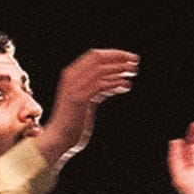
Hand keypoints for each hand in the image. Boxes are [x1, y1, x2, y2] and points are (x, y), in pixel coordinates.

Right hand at [33, 49, 138, 164]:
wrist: (58, 140)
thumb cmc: (74, 121)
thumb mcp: (88, 99)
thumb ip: (99, 88)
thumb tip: (118, 79)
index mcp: (71, 75)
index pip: (94, 55)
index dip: (113, 54)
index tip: (129, 57)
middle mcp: (71, 78)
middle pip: (97, 58)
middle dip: (119, 57)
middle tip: (135, 61)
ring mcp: (74, 88)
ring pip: (100, 70)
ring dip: (119, 68)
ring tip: (133, 72)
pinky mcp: (79, 99)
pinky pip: (100, 85)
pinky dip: (115, 83)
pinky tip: (126, 86)